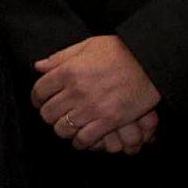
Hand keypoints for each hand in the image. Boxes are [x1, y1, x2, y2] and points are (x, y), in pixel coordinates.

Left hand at [31, 35, 159, 150]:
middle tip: (56, 114)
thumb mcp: (87, 46)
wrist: (150, 61)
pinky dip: (80, 141)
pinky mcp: (109, 120)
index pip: (39, 91)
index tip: (40, 101)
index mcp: (68, 71)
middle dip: (49, 115)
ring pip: (62, 129)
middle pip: (48, 113)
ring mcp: (92, 107)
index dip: (37, 99)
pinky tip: (81, 138)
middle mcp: (76, 91)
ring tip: (68, 126)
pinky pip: (84, 139)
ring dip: (63, 129)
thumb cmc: (120, 51)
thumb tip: (38, 67)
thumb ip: (60, 57)